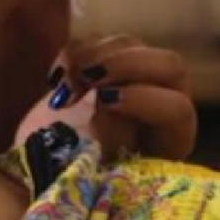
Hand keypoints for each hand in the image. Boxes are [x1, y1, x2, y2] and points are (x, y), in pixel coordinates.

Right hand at [43, 34, 196, 158]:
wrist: (41, 166)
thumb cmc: (69, 178)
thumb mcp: (92, 165)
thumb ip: (109, 132)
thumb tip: (107, 97)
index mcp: (169, 140)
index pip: (177, 107)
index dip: (142, 99)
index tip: (101, 102)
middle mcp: (161, 105)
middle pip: (167, 64)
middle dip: (124, 64)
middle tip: (86, 75)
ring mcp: (133, 81)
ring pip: (130, 46)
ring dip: (92, 56)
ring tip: (62, 83)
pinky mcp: (102, 68)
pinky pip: (97, 41)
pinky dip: (73, 52)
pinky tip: (54, 79)